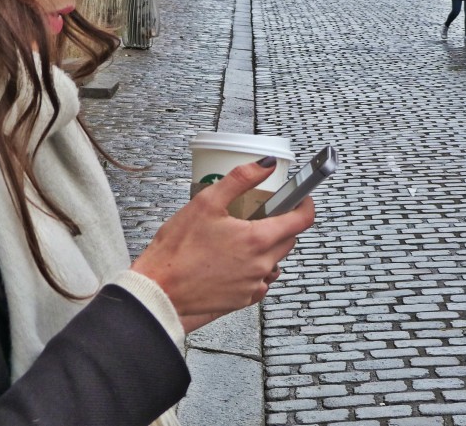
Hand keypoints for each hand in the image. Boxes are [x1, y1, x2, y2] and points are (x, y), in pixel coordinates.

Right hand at [131, 159, 314, 329]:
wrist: (160, 290)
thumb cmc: (177, 250)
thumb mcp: (206, 202)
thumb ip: (240, 179)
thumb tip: (264, 165)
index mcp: (257, 239)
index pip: (301, 220)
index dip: (305, 205)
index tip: (301, 199)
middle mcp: (261, 265)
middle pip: (288, 239)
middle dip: (278, 224)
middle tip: (254, 216)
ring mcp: (254, 284)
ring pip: (274, 260)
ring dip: (265, 248)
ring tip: (236, 241)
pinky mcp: (243, 299)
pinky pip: (260, 281)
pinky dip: (252, 269)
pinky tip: (230, 262)